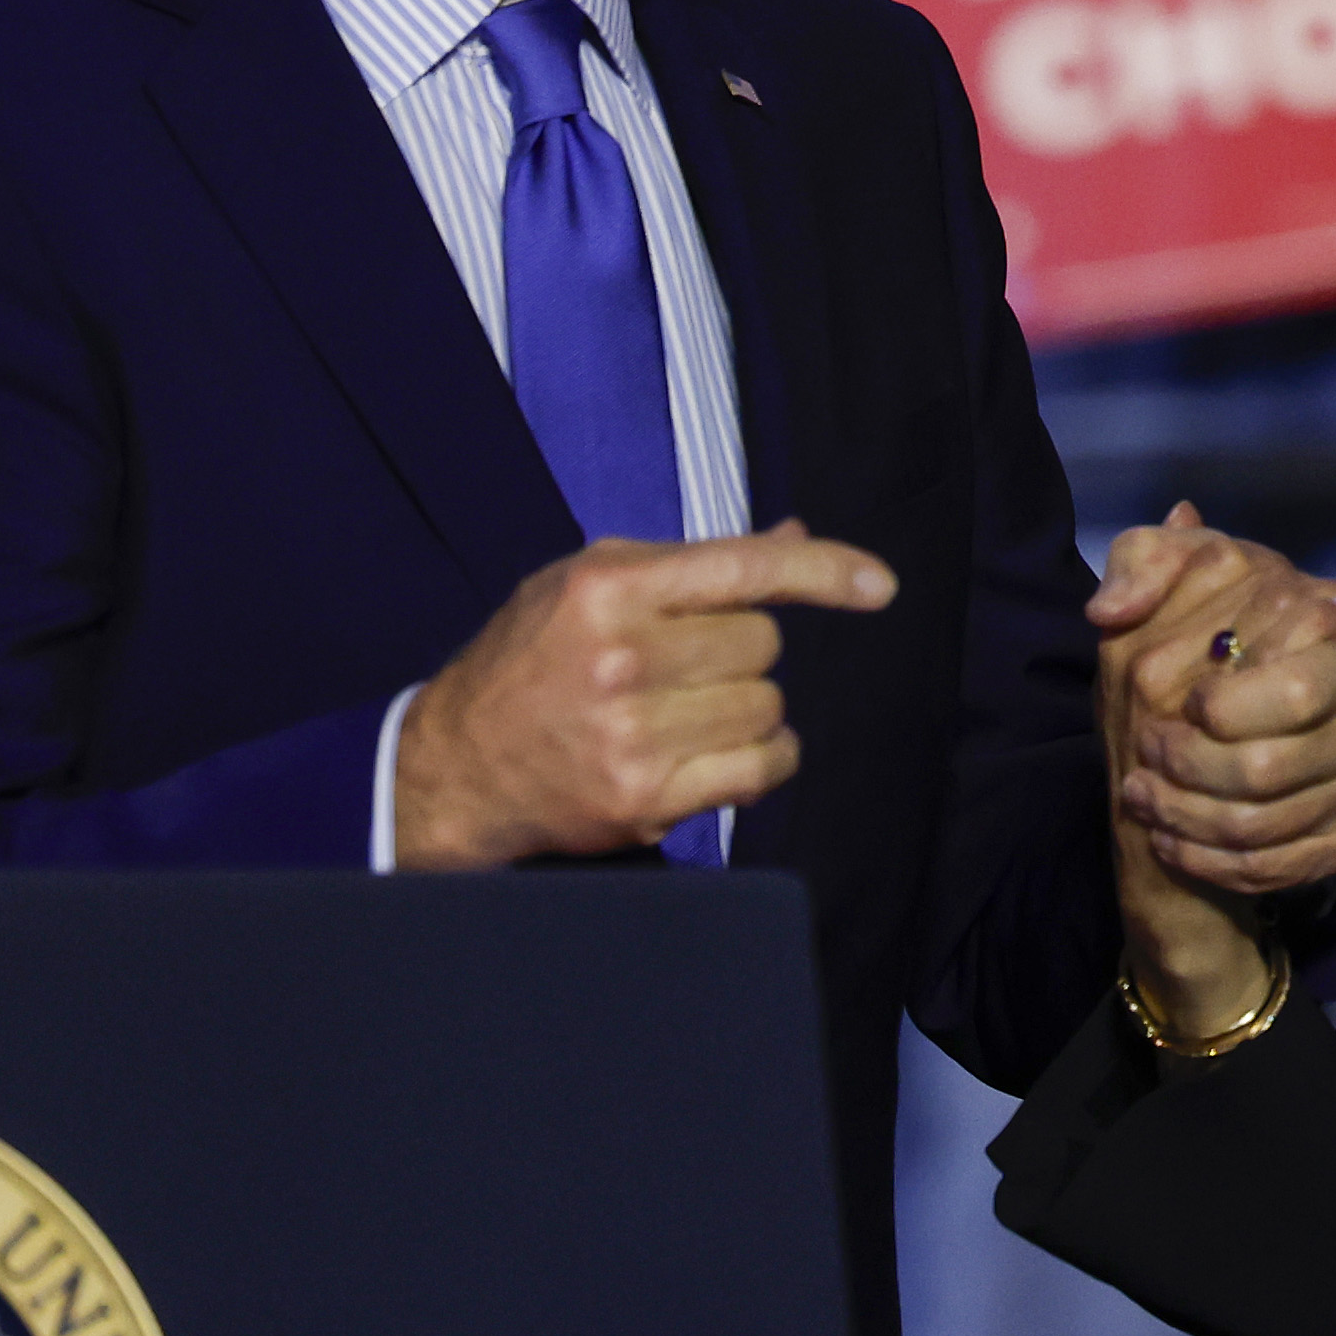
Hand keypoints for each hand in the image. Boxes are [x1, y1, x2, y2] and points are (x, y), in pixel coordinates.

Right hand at [384, 525, 902, 863]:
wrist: (456, 766)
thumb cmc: (528, 662)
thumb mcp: (588, 583)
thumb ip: (691, 564)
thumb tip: (793, 537)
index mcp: (610, 589)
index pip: (746, 568)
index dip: (825, 571)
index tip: (879, 585)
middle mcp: (624, 658)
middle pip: (764, 645)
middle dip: (741, 653)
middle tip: (685, 666)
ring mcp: (635, 734)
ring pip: (769, 707)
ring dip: (747, 709)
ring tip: (685, 711)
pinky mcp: (646, 798)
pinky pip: (763, 769)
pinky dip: (761, 759)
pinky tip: (719, 751)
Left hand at [1084, 503, 1335, 1036]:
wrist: (1245, 722)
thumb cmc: (1208, 639)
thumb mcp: (1172, 579)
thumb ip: (1141, 564)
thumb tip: (1110, 611)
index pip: (1292, 690)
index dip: (1218, 709)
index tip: (1177, 705)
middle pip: (1269, 767)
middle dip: (1190, 769)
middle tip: (1148, 754)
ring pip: (1263, 824)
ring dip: (1185, 818)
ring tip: (1142, 797)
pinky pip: (1276, 866)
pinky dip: (1209, 862)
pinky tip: (1170, 841)